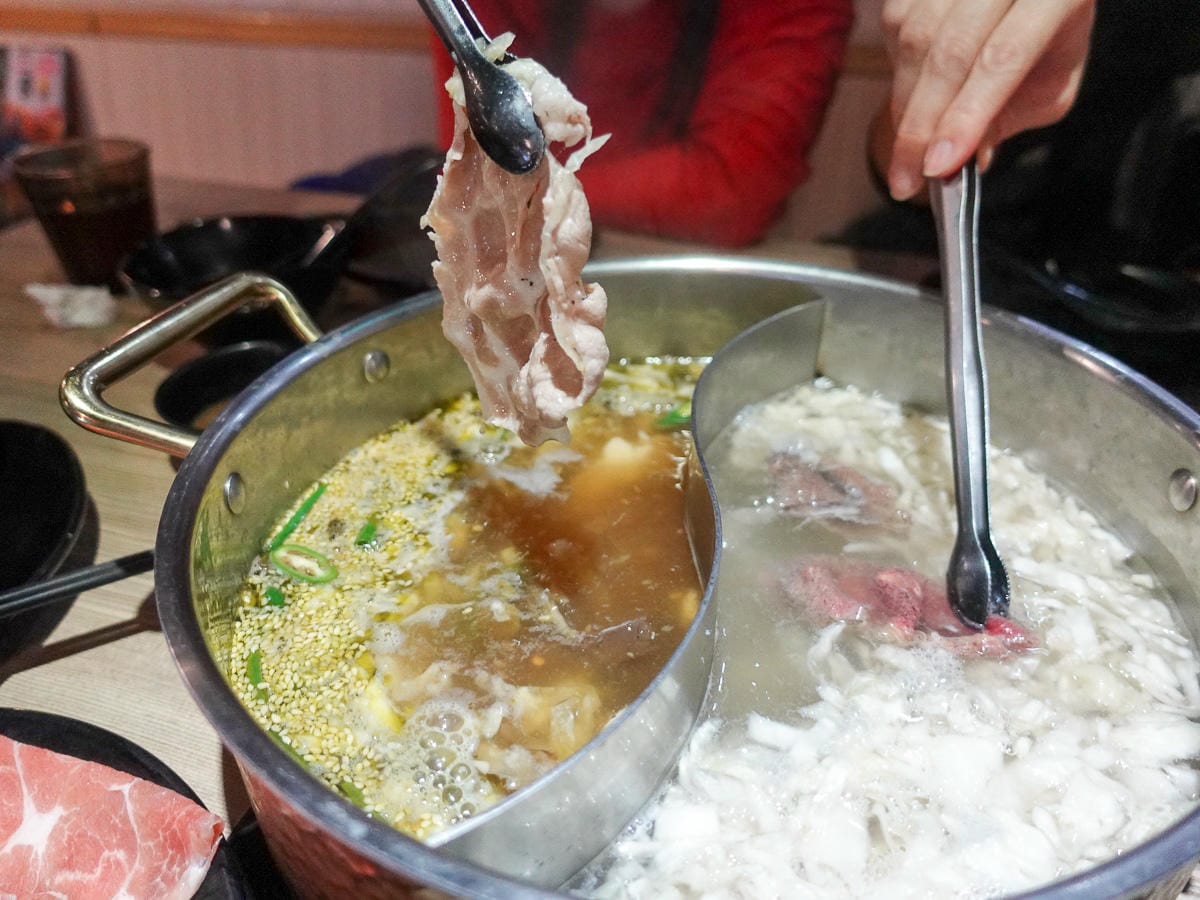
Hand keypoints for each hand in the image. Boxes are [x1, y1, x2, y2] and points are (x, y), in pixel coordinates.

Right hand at [878, 0, 1094, 199]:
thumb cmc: (1049, 42)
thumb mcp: (1048, 87)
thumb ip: (1006, 120)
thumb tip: (956, 161)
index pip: (1003, 58)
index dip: (965, 116)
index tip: (938, 167)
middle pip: (952, 49)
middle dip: (922, 124)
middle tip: (907, 177)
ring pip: (915, 37)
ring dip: (904, 104)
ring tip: (908, 150)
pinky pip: (896, 23)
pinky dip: (898, 71)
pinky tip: (914, 94)